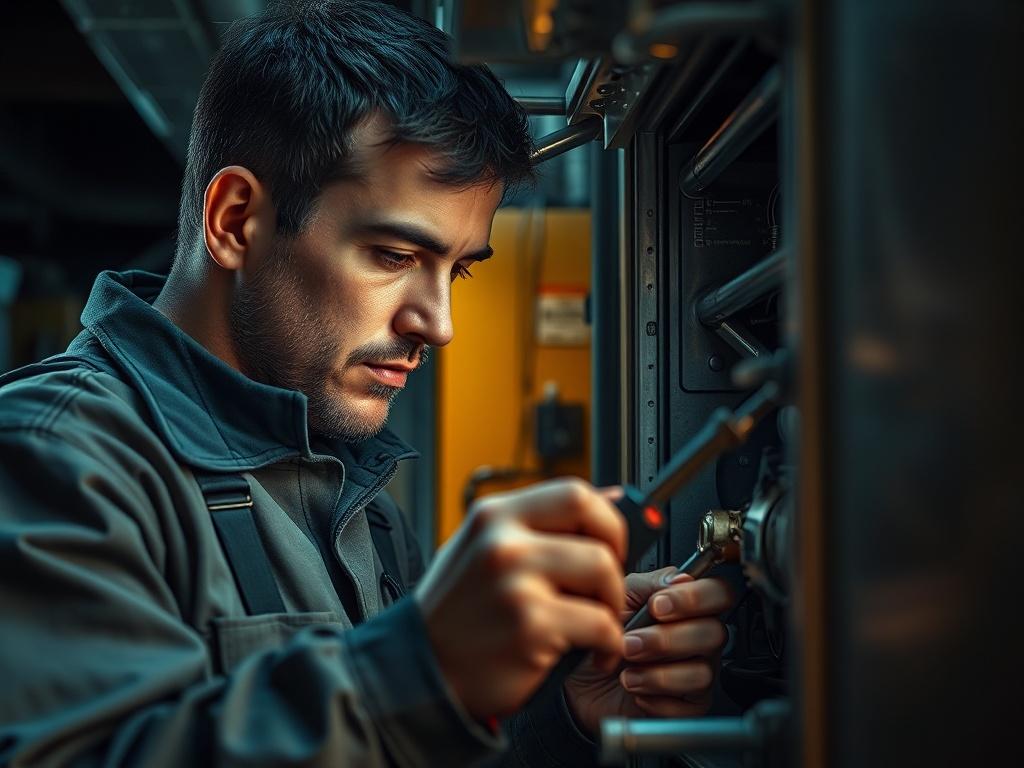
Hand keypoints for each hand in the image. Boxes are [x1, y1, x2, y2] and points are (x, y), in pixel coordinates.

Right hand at [414, 478, 626, 720]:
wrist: (420, 673)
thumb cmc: (457, 614)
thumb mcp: (484, 550)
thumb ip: (542, 524)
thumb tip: (614, 497)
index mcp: (493, 516)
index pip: (575, 493)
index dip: (606, 520)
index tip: (609, 546)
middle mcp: (503, 541)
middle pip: (597, 533)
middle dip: (616, 564)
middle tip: (608, 591)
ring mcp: (516, 582)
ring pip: (605, 575)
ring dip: (613, 607)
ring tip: (599, 628)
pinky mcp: (531, 626)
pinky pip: (601, 625)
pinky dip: (609, 645)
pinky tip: (594, 655)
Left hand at [564, 566, 732, 735]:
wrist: (579, 679)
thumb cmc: (604, 635)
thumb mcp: (618, 598)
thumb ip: (649, 584)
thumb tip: (680, 579)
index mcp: (688, 606)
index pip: (720, 593)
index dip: (696, 598)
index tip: (657, 605)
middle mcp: (699, 638)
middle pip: (714, 634)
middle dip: (667, 639)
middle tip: (632, 642)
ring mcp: (698, 672)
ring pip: (702, 672)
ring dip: (658, 672)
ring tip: (627, 668)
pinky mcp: (688, 707)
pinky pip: (687, 704)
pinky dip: (655, 698)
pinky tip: (636, 688)